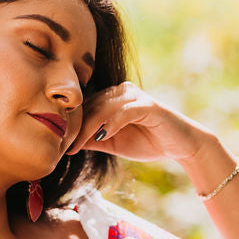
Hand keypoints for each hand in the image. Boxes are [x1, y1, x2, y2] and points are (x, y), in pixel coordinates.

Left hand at [64, 81, 212, 161]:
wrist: (181, 146)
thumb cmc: (148, 142)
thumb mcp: (113, 142)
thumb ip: (93, 139)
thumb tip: (67, 143)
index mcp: (112, 97)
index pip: (85, 106)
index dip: (70, 124)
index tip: (58, 143)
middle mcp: (122, 91)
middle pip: (90, 105)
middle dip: (75, 126)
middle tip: (62, 144)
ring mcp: (135, 96)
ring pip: (104, 108)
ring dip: (88, 127)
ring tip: (76, 144)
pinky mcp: (148, 105)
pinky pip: (124, 112)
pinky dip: (112, 124)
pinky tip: (103, 136)